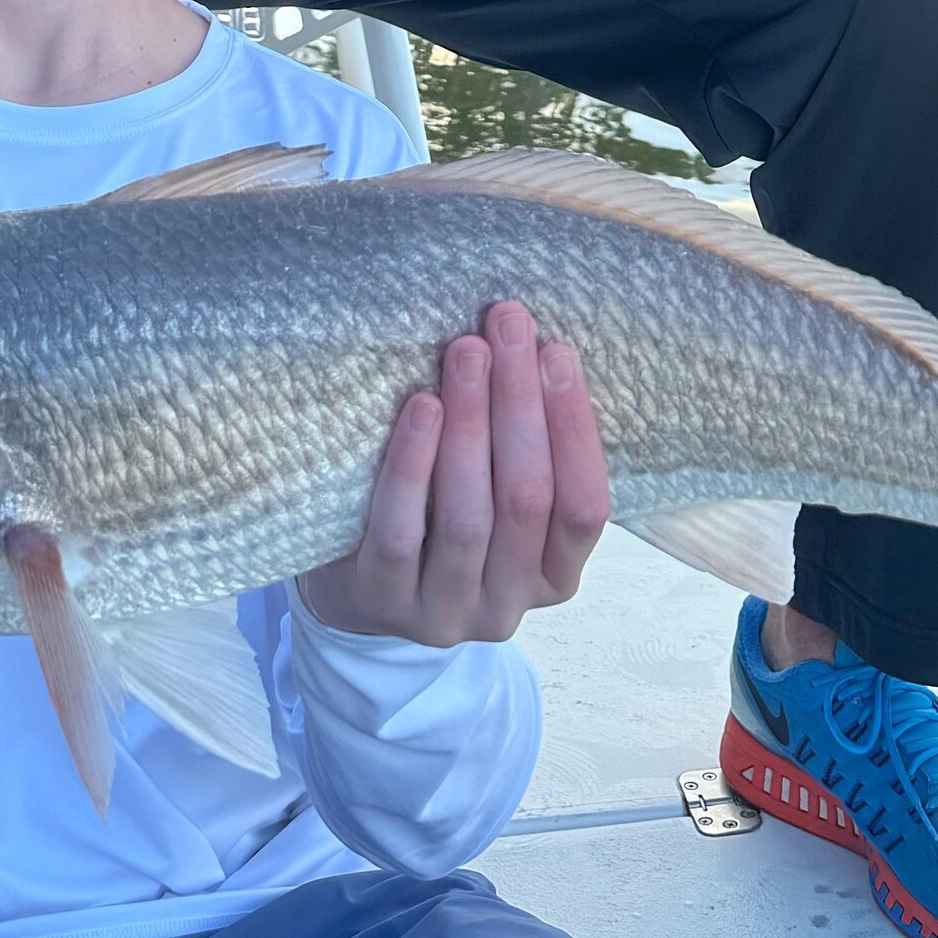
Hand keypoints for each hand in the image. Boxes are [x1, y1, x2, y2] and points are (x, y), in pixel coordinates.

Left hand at [296, 302, 608, 646]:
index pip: (585, 507)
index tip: (557, 351)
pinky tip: (421, 407)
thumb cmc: (436, 518)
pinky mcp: (385, 602)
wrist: (352, 587)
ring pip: (470, 516)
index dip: (575, 427)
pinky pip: (402, 530)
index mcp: (553, 577)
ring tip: (466, 351)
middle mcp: (509, 604)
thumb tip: (532, 346)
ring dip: (471, 423)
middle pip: (527, 500)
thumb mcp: (492, 498)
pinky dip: (414, 465)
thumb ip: (518, 451)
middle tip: (508, 325)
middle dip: (520, 402)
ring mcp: (447, 612)